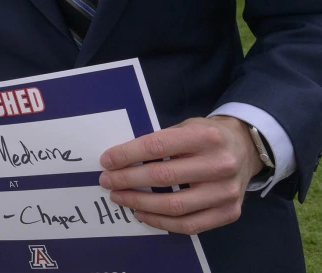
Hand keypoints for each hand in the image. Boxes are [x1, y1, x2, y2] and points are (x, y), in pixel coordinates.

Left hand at [99, 116, 262, 234]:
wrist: (246, 148)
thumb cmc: (207, 136)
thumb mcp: (186, 127)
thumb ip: (159, 141)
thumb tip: (120, 159)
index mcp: (205, 137)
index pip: (156, 147)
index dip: (127, 155)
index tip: (106, 161)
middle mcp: (220, 164)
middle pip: (163, 177)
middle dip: (127, 179)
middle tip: (106, 181)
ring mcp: (227, 192)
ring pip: (174, 206)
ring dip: (139, 203)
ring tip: (119, 197)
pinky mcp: (230, 212)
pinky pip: (190, 225)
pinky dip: (161, 222)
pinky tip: (141, 213)